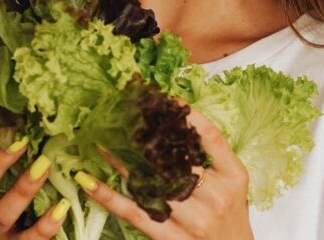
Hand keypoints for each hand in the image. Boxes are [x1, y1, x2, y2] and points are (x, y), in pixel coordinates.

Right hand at [0, 138, 69, 239]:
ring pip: (3, 213)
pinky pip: (30, 238)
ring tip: (45, 168)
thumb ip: (6, 146)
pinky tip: (62, 207)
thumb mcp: (5, 169)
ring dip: (23, 188)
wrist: (26, 234)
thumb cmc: (15, 190)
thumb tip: (23, 107)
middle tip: (21, 139)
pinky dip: (46, 224)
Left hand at [75, 107, 253, 239]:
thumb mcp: (235, 184)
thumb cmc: (232, 219)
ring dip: (120, 159)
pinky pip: (134, 213)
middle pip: (175, 156)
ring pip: (150, 181)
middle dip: (146, 134)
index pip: (210, 136)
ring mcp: (192, 219)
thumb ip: (213, 156)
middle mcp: (214, 196)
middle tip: (122, 112)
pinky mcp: (170, 237)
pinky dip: (108, 196)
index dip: (187, 114)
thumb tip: (180, 122)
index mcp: (232, 176)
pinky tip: (88, 181)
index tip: (163, 97)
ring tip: (98, 139)